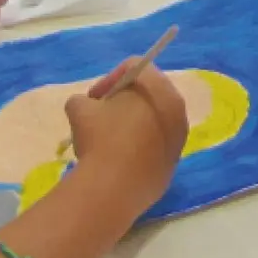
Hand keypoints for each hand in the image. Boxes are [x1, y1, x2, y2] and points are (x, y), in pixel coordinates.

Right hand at [65, 63, 186, 213]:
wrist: (111, 190)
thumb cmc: (99, 139)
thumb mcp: (78, 108)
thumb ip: (84, 99)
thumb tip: (87, 108)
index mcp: (159, 89)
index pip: (135, 68)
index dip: (110, 78)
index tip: (93, 97)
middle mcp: (177, 111)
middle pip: (149, 94)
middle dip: (123, 100)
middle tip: (101, 114)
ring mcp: (178, 141)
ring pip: (153, 122)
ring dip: (132, 124)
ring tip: (108, 138)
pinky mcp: (172, 166)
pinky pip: (155, 147)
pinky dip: (138, 147)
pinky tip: (117, 159)